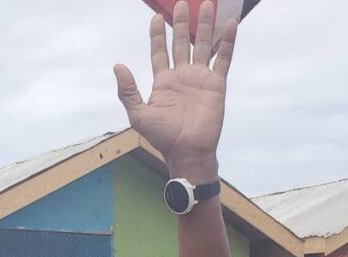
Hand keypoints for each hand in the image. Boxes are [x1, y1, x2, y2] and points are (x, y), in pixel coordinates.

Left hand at [114, 0, 236, 179]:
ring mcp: (200, 78)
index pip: (159, 52)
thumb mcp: (138, 115)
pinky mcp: (216, 84)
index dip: (157, 35)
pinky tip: (230, 23)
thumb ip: (128, 91)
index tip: (156, 17)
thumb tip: (118, 66)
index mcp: (163, 82)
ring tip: (206, 4)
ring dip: (204, 25)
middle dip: (181, 23)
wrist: (187, 151)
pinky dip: (227, 41)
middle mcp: (181, 76)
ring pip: (202, 45)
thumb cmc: (162, 138)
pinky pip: (223, 58)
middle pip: (181, 43)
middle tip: (182, 3)